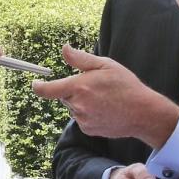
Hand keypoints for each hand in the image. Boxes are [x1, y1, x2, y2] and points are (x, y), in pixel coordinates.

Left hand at [31, 44, 178, 147]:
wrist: (143, 113)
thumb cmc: (126, 86)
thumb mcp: (105, 65)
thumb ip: (80, 59)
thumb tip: (64, 49)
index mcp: (79, 87)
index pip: (47, 90)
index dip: (38, 87)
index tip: (35, 83)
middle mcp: (78, 105)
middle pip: (64, 96)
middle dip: (73, 90)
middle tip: (95, 86)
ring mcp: (83, 120)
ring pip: (73, 108)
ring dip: (81, 102)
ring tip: (104, 99)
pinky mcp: (88, 130)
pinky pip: (82, 118)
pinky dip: (88, 113)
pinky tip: (105, 110)